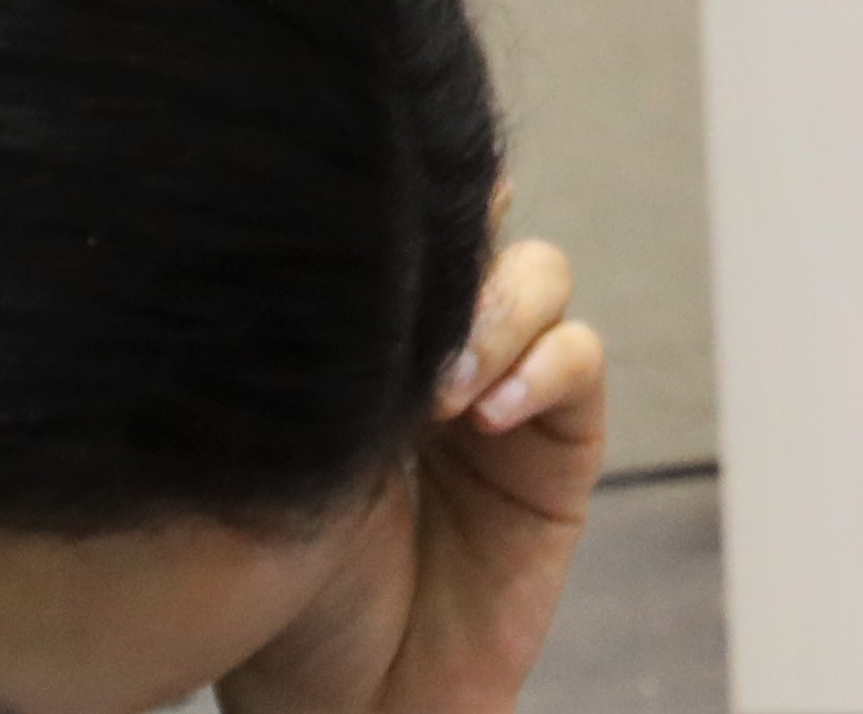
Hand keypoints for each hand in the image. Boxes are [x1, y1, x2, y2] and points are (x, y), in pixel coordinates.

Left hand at [225, 236, 605, 713]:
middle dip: (461, 260)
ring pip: (541, 280)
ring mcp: (504, 395)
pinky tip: (486, 414)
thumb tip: (350, 245)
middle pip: (484, 235)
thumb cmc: (284, 590)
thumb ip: (338, 358)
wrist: (345, 703)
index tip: (387, 202)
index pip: (410, 231)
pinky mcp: (560, 448)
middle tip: (416, 321)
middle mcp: (440, 352)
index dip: (416, 199)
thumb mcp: (289, 452)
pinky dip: (543, 368)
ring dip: (501, 315)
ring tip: (445, 391)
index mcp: (370, 343)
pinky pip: (579, 365)